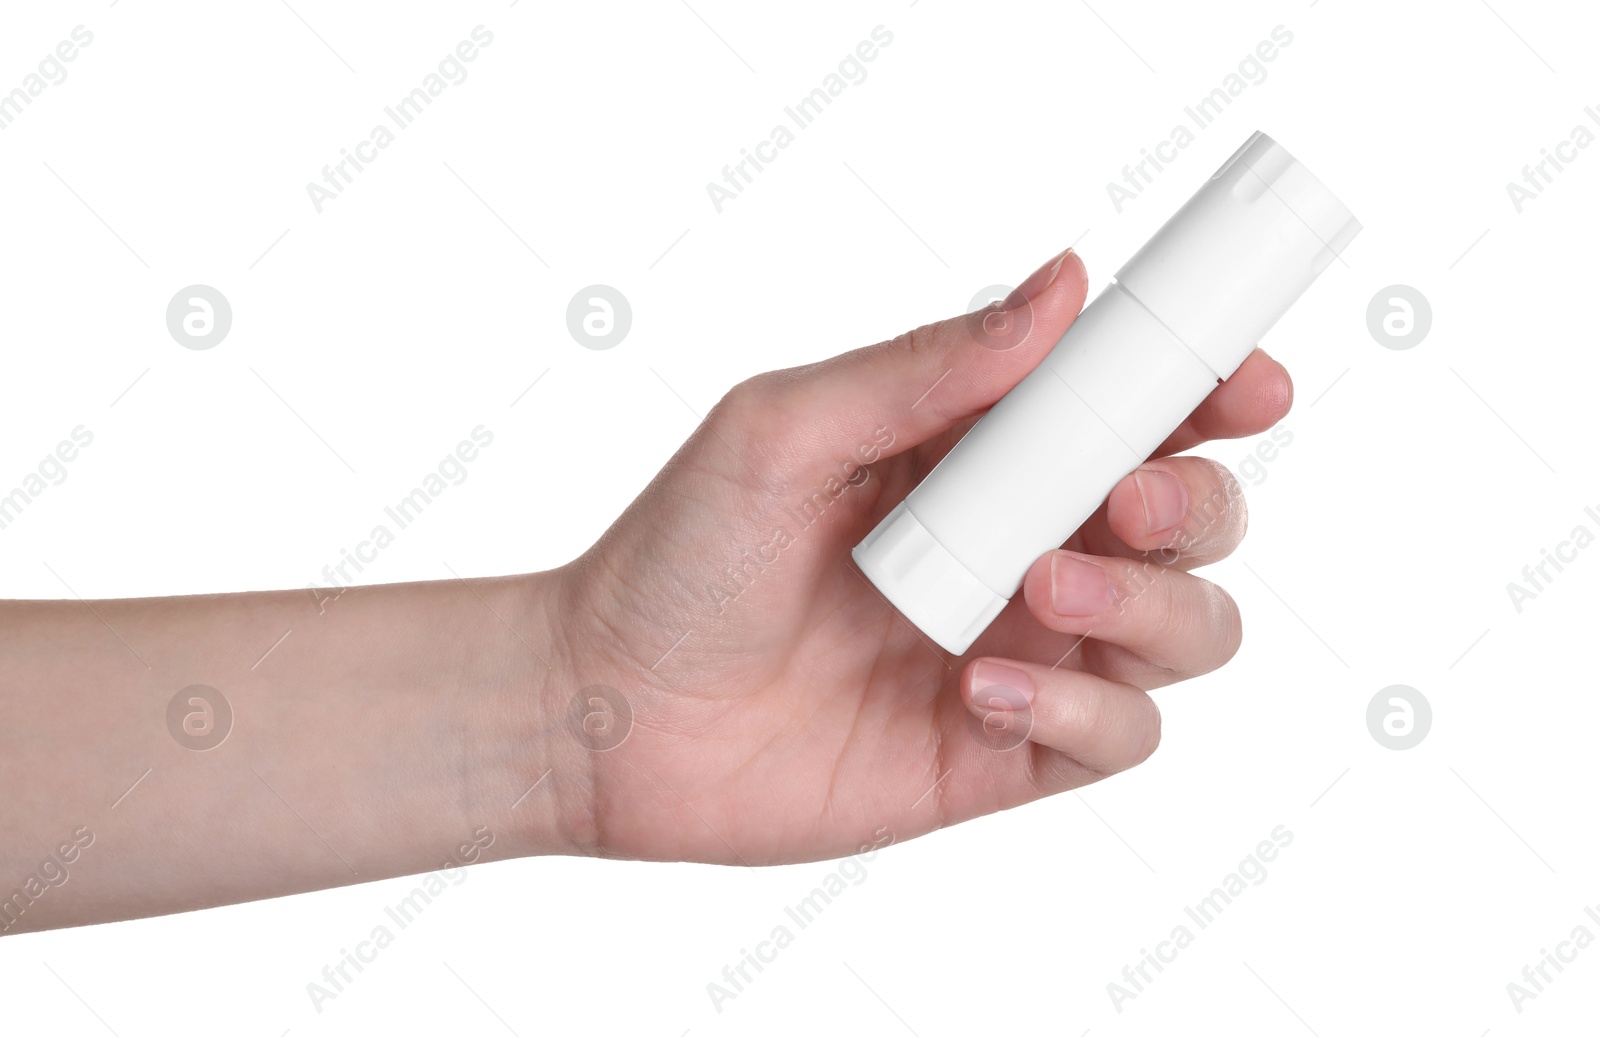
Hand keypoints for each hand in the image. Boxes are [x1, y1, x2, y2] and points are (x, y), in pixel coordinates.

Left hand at [538, 247, 1291, 864]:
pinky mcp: (1007, 752)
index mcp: (981, 456)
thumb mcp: (784, 431)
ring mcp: (1026, 653)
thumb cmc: (678, 556)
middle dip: (1195, 503)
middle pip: (1195, 521)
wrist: (610, 709)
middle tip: (1121, 499)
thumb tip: (1063, 283)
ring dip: (1150, 606)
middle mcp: (1023, 549)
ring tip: (1038, 591)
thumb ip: (924, 367)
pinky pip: (1120, 737)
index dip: (1211, 394)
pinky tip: (985, 687)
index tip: (1247, 381)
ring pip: (1189, 630)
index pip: (1136, 414)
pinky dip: (1085, 710)